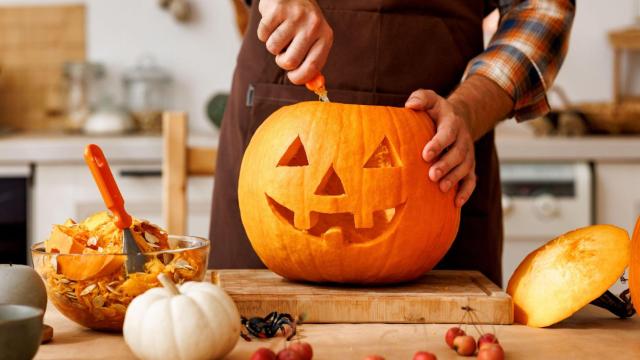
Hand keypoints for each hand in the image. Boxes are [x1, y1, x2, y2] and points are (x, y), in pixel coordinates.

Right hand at [257, 0, 332, 83]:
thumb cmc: (302, 23)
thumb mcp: (313, 40)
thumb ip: (311, 63)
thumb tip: (314, 87)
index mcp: (325, 36)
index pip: (313, 67)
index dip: (299, 77)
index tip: (292, 77)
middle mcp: (313, 26)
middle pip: (290, 61)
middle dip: (282, 61)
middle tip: (283, 52)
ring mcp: (295, 16)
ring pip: (273, 48)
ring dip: (272, 45)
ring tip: (280, 33)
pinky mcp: (278, 9)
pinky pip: (263, 34)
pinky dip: (264, 33)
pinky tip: (272, 23)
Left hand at [405, 90, 475, 207]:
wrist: (457, 119)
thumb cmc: (436, 112)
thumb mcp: (430, 99)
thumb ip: (421, 98)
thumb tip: (410, 105)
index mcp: (452, 123)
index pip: (447, 133)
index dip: (438, 143)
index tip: (425, 154)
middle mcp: (463, 139)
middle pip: (458, 154)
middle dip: (446, 165)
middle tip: (432, 175)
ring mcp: (468, 154)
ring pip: (465, 168)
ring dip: (454, 179)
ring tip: (441, 188)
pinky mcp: (469, 166)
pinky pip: (472, 180)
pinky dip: (466, 192)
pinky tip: (456, 203)